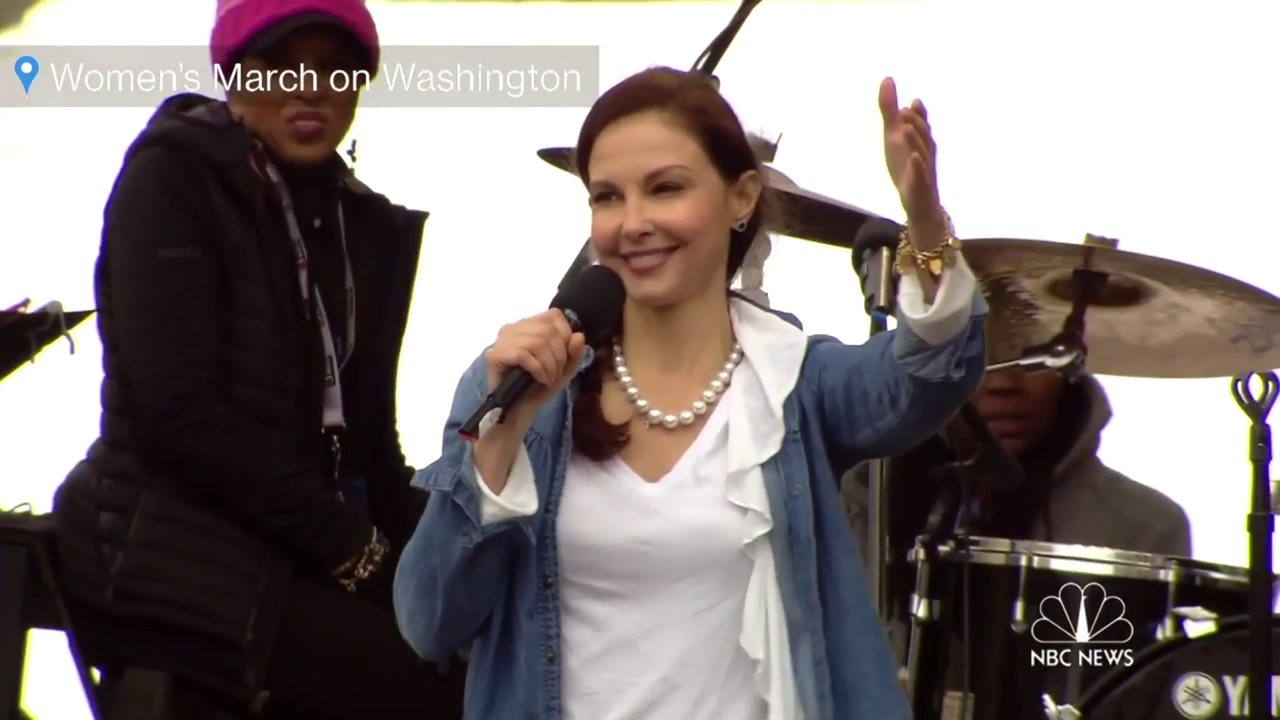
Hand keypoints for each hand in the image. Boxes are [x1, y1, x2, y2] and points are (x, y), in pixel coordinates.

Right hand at [486, 309, 587, 421]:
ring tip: (548, 378)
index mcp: (528, 325)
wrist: (519, 411)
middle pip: (548, 330)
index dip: (566, 335)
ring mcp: (502, 340)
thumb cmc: (539, 388)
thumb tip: (579, 336)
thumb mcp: (564, 370)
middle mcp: (513, 328)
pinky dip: (538, 369)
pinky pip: (523, 354)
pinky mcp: (495, 355)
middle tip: (555, 374)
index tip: (565, 357)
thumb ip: (574, 353)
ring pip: (537, 342)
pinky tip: (540, 379)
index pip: (554, 315)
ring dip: (549, 365)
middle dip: (559, 355)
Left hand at [879, 77, 943, 236]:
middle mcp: (924, 152)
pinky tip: (913, 158)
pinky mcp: (920, 186)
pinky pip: (920, 176)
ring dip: (915, 139)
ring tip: (906, 128)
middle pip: (922, 135)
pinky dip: (917, 167)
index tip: (913, 101)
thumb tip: (887, 79)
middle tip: (904, 111)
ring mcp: (923, 169)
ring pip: (922, 153)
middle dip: (916, 123)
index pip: (920, 123)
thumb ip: (890, 111)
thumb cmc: (908, 166)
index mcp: (919, 140)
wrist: (920, 203)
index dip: (918, 113)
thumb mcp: (895, 136)